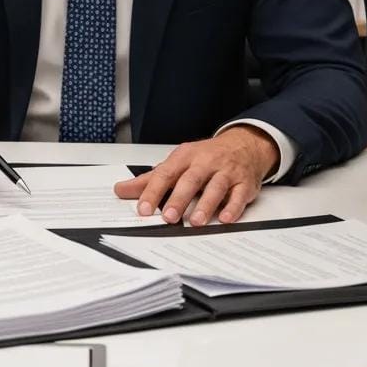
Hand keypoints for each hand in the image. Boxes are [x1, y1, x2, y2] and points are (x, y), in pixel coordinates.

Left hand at [113, 126, 279, 226]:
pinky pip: (239, 195)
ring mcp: (226, 172)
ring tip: (195, 221)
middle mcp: (205, 162)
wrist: (243, 145)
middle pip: (191, 179)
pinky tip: (225, 218)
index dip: (154, 191)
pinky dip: (233, 207)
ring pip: (216, 186)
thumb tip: (122, 190)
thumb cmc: (205, 157)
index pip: (166, 173)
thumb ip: (150, 179)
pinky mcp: (244, 183)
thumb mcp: (177, 163)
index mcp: (185, 156)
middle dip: (179, 198)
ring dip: (206, 204)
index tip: (143, 208)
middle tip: (168, 217)